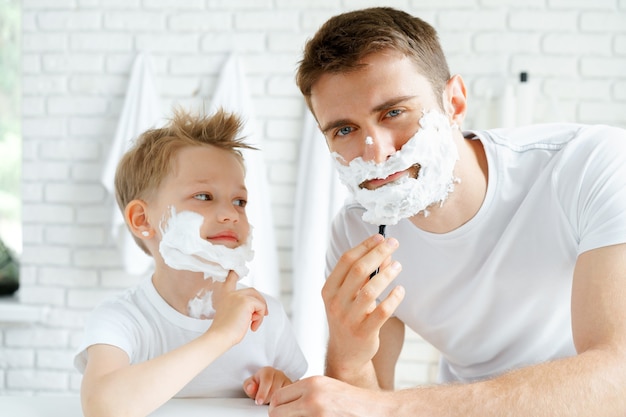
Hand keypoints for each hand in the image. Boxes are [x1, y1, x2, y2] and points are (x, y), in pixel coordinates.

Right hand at [208, 271, 267, 346]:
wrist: (220, 337)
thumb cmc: (224, 332)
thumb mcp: (231, 315)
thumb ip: (240, 308)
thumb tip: (257, 309)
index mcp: (226, 296)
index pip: (230, 279)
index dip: (234, 274)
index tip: (235, 270)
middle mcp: (232, 293)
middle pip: (253, 292)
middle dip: (260, 303)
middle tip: (263, 315)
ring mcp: (239, 296)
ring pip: (259, 301)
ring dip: (260, 313)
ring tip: (253, 324)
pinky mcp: (247, 302)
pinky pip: (262, 307)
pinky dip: (260, 318)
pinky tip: (252, 326)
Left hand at [243, 366, 292, 404]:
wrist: (267, 383)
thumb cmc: (258, 384)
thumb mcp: (249, 384)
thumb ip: (248, 386)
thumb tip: (250, 388)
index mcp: (268, 371)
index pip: (267, 380)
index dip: (262, 392)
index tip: (258, 402)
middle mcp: (280, 375)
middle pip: (275, 390)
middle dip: (267, 399)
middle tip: (263, 401)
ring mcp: (288, 381)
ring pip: (283, 395)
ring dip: (275, 402)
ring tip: (270, 401)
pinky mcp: (293, 389)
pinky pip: (290, 398)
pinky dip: (283, 403)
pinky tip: (278, 403)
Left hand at [269, 375, 387, 416]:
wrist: (374, 410)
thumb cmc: (352, 400)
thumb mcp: (325, 387)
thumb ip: (304, 393)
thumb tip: (282, 403)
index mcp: (312, 384)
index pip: (277, 397)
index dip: (276, 407)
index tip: (280, 411)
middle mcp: (312, 398)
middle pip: (277, 413)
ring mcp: (317, 415)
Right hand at [323, 234, 404, 376]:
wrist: (346, 353)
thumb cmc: (348, 317)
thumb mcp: (350, 295)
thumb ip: (365, 274)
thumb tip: (385, 252)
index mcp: (329, 289)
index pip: (346, 260)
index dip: (364, 246)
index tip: (380, 237)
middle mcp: (336, 303)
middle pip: (358, 271)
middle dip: (378, 253)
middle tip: (393, 244)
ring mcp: (348, 318)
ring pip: (370, 290)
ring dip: (387, 274)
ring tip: (398, 265)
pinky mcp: (364, 332)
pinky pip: (382, 312)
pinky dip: (393, 298)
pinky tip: (400, 290)